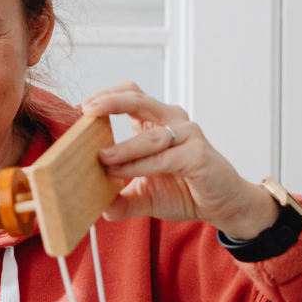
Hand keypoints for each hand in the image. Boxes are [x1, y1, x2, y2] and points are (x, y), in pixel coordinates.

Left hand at [79, 83, 279, 240]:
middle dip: (109, 102)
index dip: (104, 96)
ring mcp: (187, 135)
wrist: (222, 206)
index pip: (129, 94)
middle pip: (137, 98)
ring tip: (101, 159)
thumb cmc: (185, 191)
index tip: (79, 108)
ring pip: (149, 134)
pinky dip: (139, 165)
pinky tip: (120, 172)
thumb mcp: (144, 196)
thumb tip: (93, 207)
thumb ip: (120, 198)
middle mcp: (172, 121)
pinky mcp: (197, 154)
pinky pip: (163, 157)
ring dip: (122, 147)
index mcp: (156, 123)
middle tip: (85, 111)